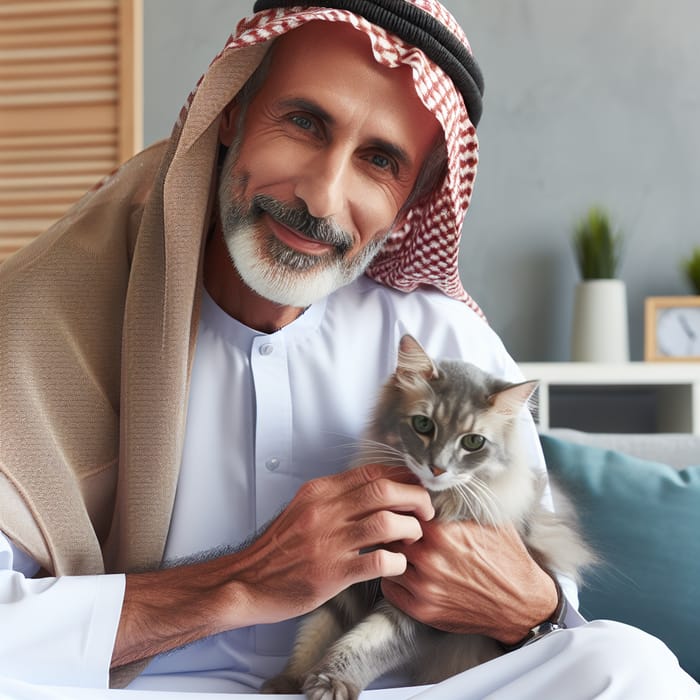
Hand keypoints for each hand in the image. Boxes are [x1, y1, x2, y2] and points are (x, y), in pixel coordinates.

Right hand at [224, 463, 434, 621]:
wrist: (249, 581)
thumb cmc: (279, 548)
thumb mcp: (302, 509)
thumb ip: (334, 497)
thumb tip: (372, 489)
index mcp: (319, 492)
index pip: (371, 472)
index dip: (402, 477)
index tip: (415, 487)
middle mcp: (325, 511)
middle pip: (384, 490)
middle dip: (415, 498)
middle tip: (426, 512)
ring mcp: (328, 541)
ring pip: (386, 522)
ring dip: (410, 529)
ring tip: (414, 538)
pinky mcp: (332, 573)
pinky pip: (378, 561)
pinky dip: (397, 562)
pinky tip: (397, 565)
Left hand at [380, 518, 557, 644]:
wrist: (522, 602)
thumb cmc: (507, 557)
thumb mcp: (489, 519)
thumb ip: (459, 502)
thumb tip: (437, 480)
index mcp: (443, 531)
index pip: (402, 509)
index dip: (401, 506)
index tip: (402, 506)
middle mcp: (430, 558)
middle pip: (390, 533)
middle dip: (394, 528)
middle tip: (399, 526)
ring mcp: (424, 586)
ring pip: (388, 559)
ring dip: (393, 553)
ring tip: (404, 549)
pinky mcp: (423, 610)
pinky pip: (389, 589)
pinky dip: (394, 578)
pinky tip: (406, 571)